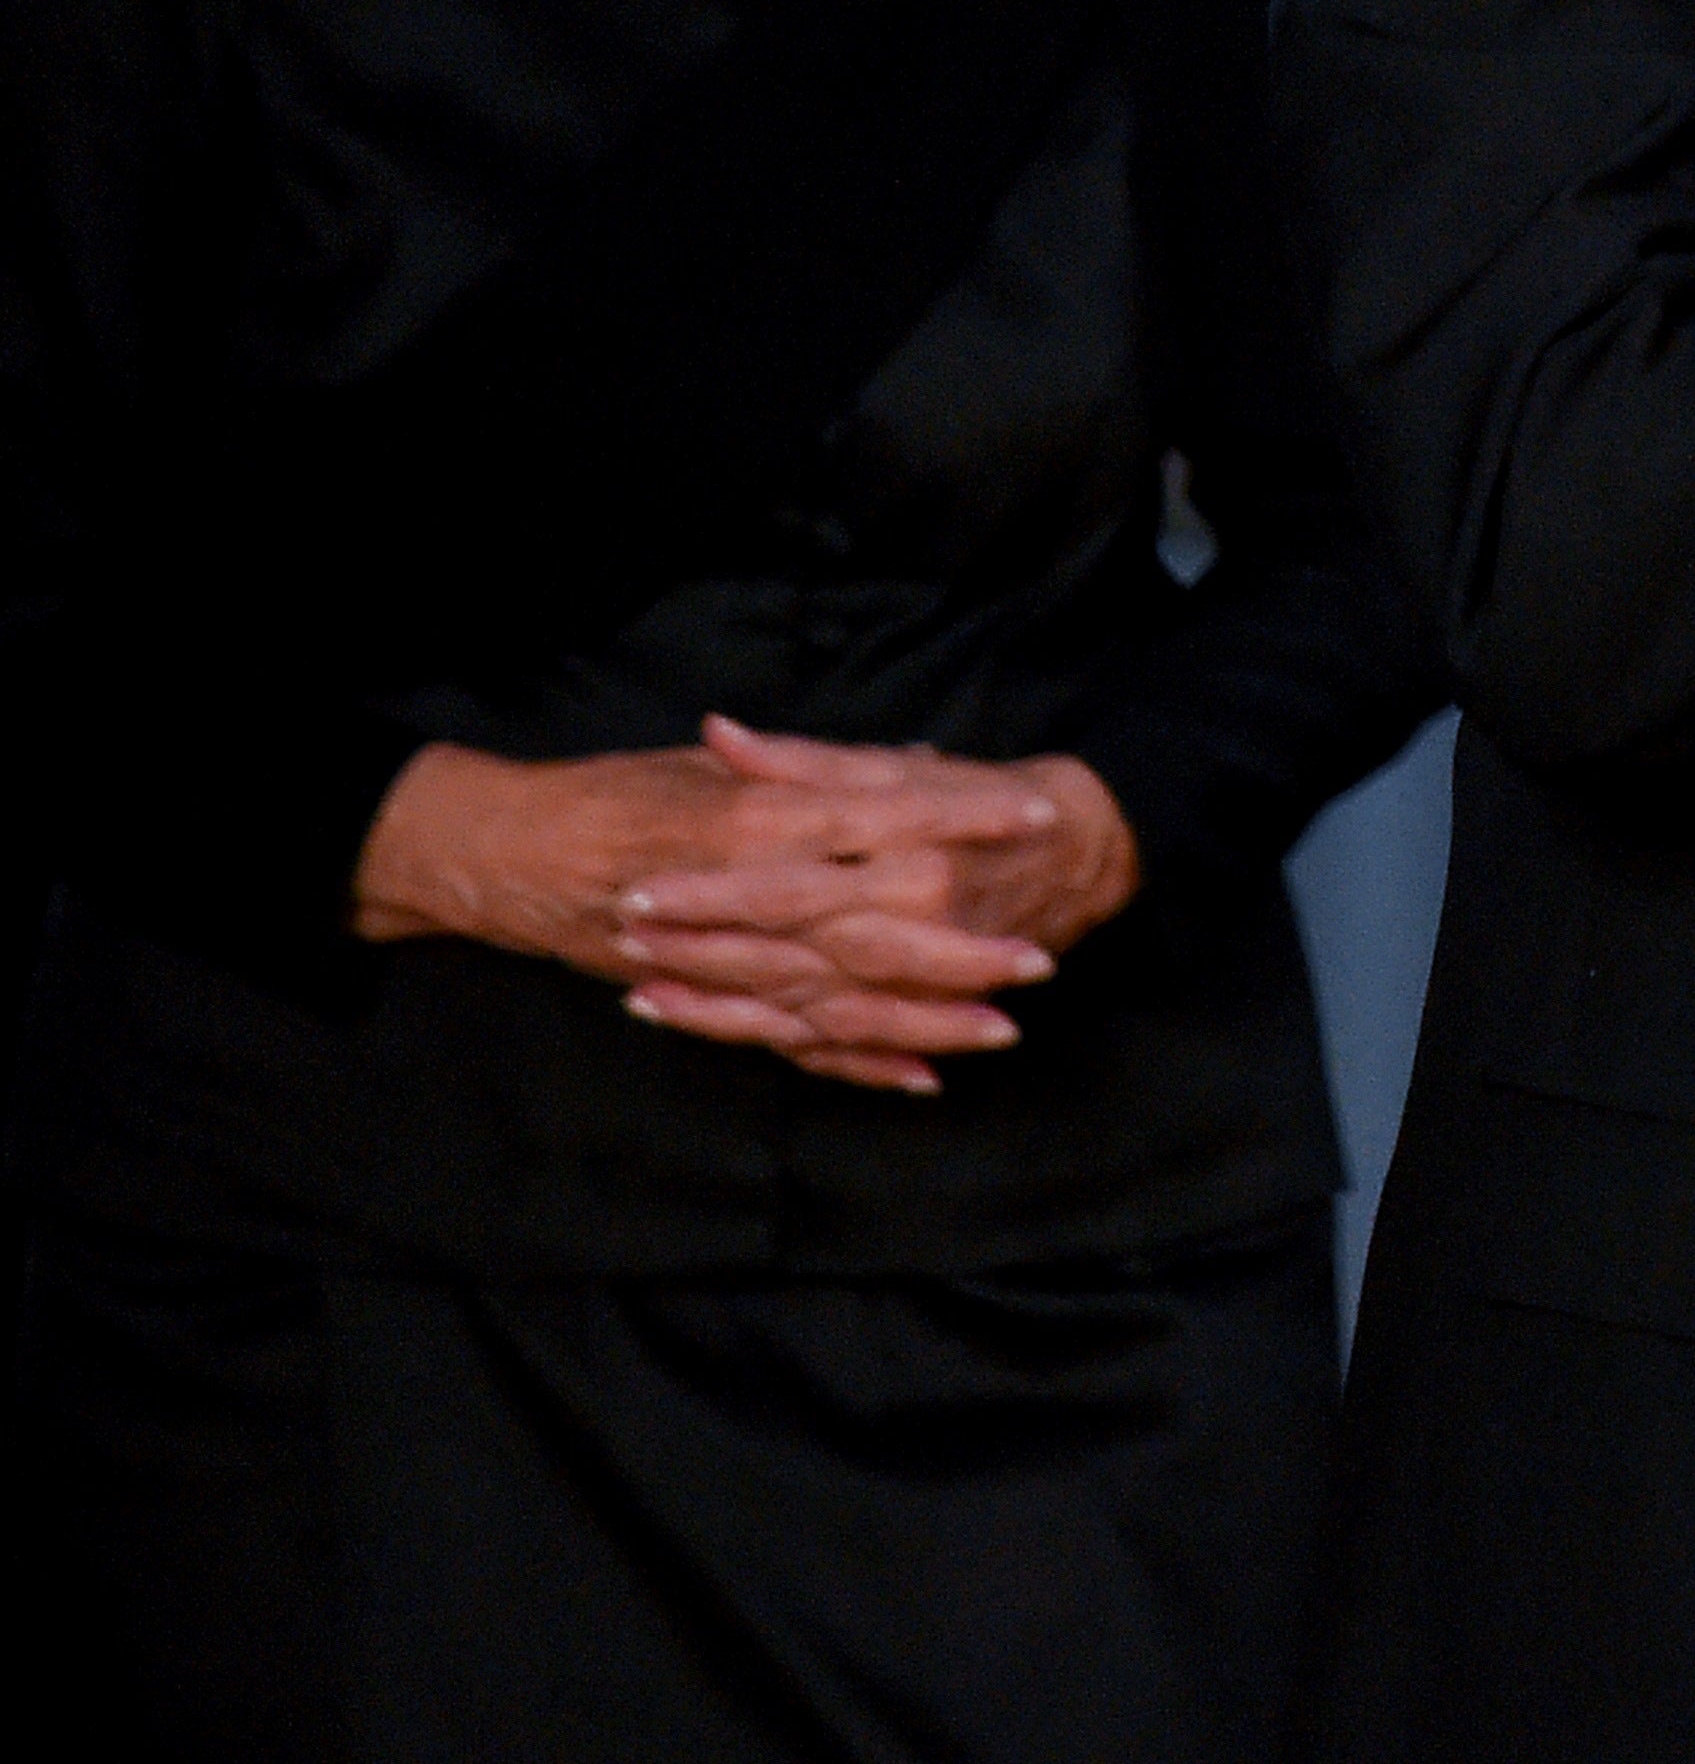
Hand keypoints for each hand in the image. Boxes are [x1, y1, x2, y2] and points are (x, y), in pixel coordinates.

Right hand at [351, 720, 1079, 1094]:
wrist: (507, 855)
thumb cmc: (616, 792)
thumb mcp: (717, 762)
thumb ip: (816, 767)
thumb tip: (920, 764)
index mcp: (756, 817)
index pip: (885, 813)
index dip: (963, 816)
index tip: (1038, 816)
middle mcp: (746, 895)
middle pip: (874, 927)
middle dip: (959, 949)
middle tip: (1039, 960)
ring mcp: (725, 959)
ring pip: (841, 1000)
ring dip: (923, 1019)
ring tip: (1002, 1031)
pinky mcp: (709, 1003)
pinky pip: (792, 1042)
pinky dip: (855, 1063)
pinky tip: (920, 1081)